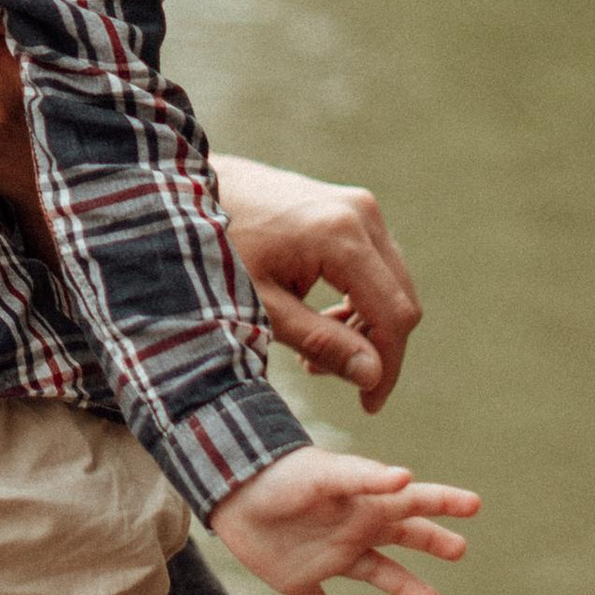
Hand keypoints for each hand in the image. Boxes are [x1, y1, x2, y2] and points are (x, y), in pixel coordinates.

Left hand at [209, 446, 478, 594]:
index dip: (443, 501)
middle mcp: (351, 529)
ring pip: (374, 574)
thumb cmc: (279, 475)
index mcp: (362, 502)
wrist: (227, 489)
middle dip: (431, 541)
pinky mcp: (296, 578)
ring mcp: (327, 555)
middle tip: (459, 550)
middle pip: (402, 537)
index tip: (474, 505)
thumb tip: (406, 478)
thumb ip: (363, 477)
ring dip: (403, 586)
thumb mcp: (323, 475)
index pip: (412, 501)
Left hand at [214, 153, 420, 412]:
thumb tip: (373, 376)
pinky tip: (323, 319)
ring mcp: (359, 206)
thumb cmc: (220, 249)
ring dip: (366, 326)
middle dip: (375, 348)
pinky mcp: (352, 209)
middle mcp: (361, 214)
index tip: (369, 405)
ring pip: (391, 285)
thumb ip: (320, 340)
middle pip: (400, 300)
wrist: (195, 190)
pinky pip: (377, 266)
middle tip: (324, 373)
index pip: (393, 315)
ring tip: (314, 353)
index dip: (388, 367)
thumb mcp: (263, 305)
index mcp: (341, 235)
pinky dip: (360, 300)